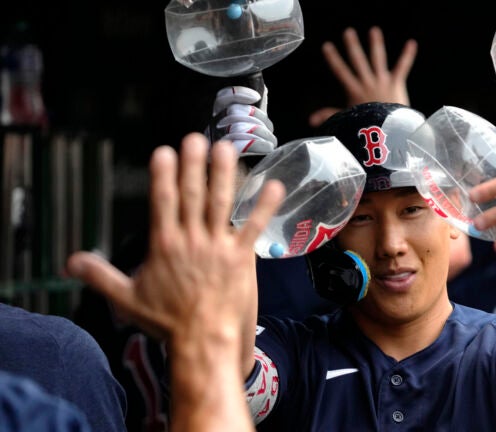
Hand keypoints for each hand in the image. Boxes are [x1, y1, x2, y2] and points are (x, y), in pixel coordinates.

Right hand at [66, 133, 284, 373]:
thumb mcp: (127, 298)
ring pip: (221, 204)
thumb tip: (70, 262)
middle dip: (193, 165)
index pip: (162, 202)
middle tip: (195, 138)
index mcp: (164, 245)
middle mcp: (191, 240)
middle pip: (192, 195)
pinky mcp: (241, 257)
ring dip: (224, 175)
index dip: (163, 175)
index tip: (163, 152)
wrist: (202, 340)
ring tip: (226, 148)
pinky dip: (263, 206)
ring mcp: (218, 247)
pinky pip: (253, 227)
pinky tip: (274, 185)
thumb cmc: (166, 321)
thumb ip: (100, 275)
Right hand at [206, 86, 277, 155]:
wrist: (243, 188)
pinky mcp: (222, 162)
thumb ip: (251, 114)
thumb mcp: (249, 132)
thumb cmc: (248, 161)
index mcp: (217, 119)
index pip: (223, 99)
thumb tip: (260, 94)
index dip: (238, 94)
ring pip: (239, 127)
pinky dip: (259, 145)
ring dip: (262, 133)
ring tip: (270, 142)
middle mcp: (212, 130)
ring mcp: (216, 145)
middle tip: (267, 130)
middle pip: (235, 112)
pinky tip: (267, 148)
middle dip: (257, 118)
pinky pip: (242, 146)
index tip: (255, 97)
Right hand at [309, 26, 417, 126]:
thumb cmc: (366, 126)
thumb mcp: (346, 120)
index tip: (327, 46)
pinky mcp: (396, 83)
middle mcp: (367, 82)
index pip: (341, 71)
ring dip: (376, 44)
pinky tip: (412, 43)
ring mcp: (382, 81)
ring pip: (378, 59)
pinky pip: (402, 67)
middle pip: (358, 60)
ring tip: (374, 30)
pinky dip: (408, 55)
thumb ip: (329, 116)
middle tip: (348, 31)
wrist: (386, 129)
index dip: (333, 58)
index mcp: (354, 90)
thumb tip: (310, 120)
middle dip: (353, 45)